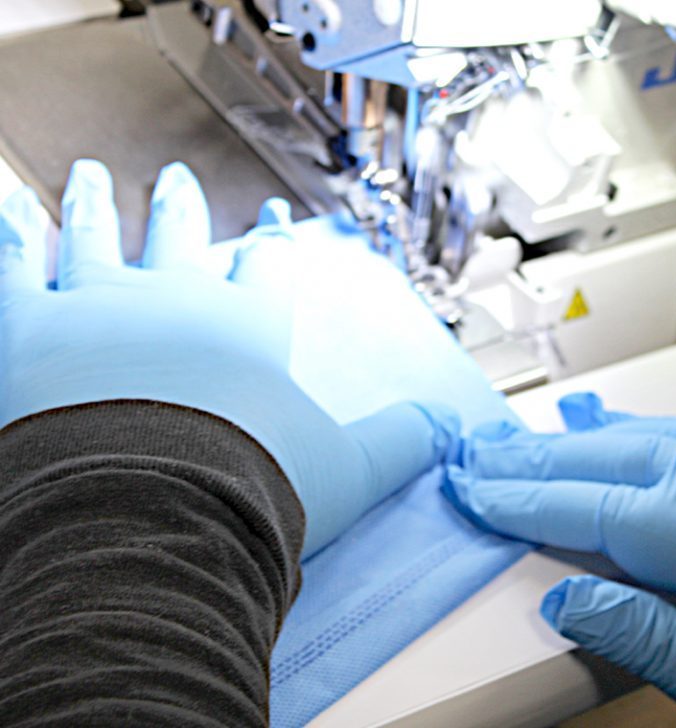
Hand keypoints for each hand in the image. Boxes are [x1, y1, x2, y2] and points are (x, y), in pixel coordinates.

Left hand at [0, 160, 456, 556]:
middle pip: (176, 236)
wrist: (154, 505)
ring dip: (89, 204)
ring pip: (91, 236)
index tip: (271, 218)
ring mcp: (96, 305)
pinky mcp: (25, 327)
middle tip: (174, 177)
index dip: (271, 242)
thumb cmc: (251, 488)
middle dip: (177, 205)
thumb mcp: (349, 469)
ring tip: (85, 177)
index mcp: (250, 328)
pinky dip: (12, 234)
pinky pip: (13, 266)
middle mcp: (174, 300)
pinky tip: (12, 206)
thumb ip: (400, 441)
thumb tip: (447, 427)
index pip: (266, 268)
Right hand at [444, 393, 675, 727]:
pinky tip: (597, 427)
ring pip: (643, 436)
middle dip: (534, 457)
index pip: (598, 507)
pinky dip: (625, 429)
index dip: (525, 500)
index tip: (472, 494)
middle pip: (612, 457)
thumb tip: (566, 602)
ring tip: (511, 444)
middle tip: (468, 457)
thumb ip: (647, 641)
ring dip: (573, 439)